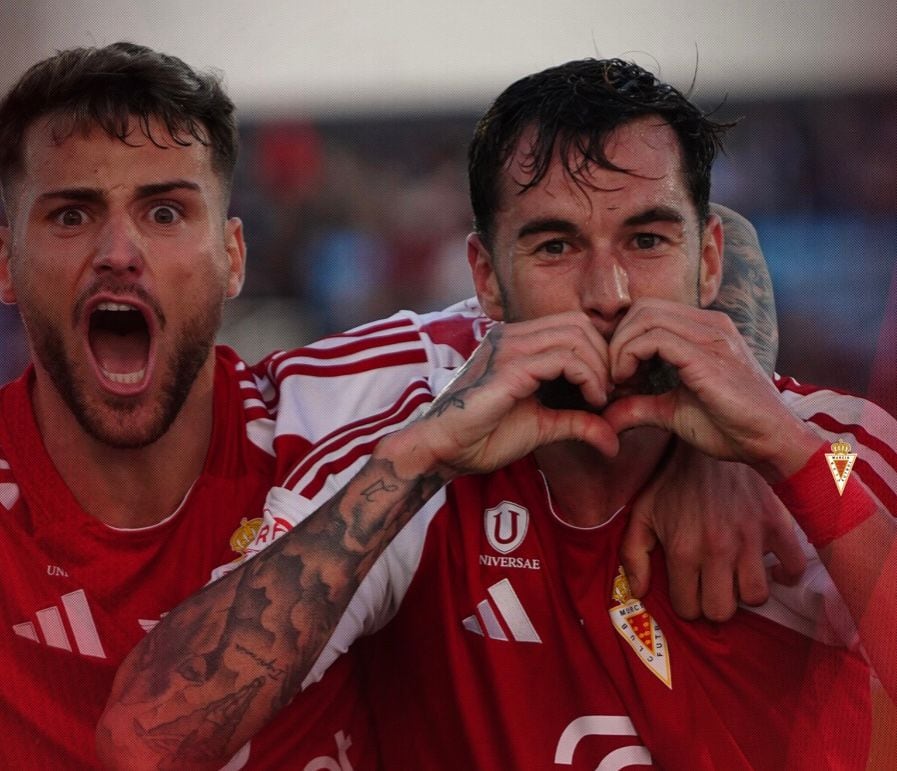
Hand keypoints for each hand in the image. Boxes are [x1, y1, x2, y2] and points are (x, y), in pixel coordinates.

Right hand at [392, 312, 619, 479]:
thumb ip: (576, 422)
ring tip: (600, 399)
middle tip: (609, 393)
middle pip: (579, 324)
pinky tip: (592, 401)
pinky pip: (564, 358)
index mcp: (515, 342)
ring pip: (576, 336)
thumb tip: (614, 441)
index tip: (607, 390)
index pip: (572, 326)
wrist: (443, 450)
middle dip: (604, 357)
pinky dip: (588, 377)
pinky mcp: (509, 368)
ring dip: (599, 368)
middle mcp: (511, 336)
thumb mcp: (542, 426)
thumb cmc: (482, 437)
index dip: (598, 354)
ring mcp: (508, 348)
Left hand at [603, 298, 818, 478]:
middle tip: (614, 376)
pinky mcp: (707, 356)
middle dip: (617, 340)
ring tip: (620, 381)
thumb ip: (639, 406)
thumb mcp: (673, 412)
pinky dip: (630, 356)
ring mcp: (711, 336)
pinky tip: (628, 383)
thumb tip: (605, 416)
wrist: (772, 443)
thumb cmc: (730, 427)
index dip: (624, 339)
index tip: (618, 376)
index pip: (649, 312)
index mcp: (705, 330)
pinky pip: (654, 339)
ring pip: (644, 317)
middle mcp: (709, 324)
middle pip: (643, 308)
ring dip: (620, 349)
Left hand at [621, 442, 807, 620]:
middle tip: (711, 585)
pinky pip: (794, 569)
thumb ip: (633, 555)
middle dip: (713, 602)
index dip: (686, 603)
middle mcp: (718, 550)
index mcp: (683, 550)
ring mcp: (751, 538)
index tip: (688, 590)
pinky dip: (785, 574)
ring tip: (735, 574)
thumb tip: (638, 592)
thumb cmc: (672, 481)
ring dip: (744, 590)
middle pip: (723, 611)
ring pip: (756, 596)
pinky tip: (769, 566)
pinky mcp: (777, 524)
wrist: (708, 445)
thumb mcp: (642, 513)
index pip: (689, 608)